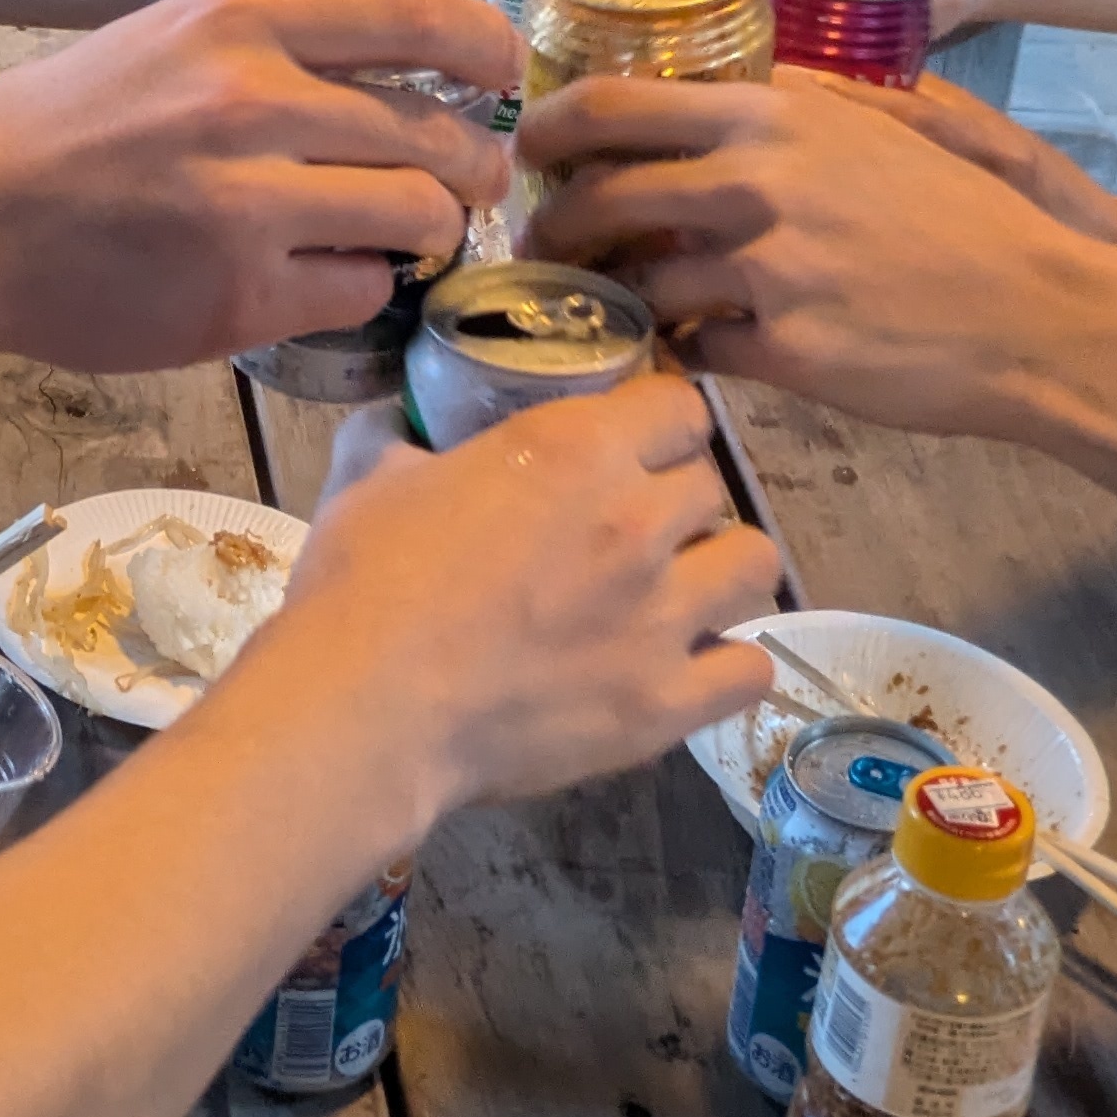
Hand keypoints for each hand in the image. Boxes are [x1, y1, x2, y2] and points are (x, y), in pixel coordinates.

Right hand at [0, 0, 516, 375]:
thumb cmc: (63, 131)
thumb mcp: (172, 40)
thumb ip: (278, 44)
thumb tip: (407, 68)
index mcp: (241, 18)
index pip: (421, 16)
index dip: (488, 47)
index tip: (505, 75)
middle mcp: (253, 99)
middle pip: (438, 133)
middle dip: (475, 168)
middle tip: (470, 186)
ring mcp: (248, 201)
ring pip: (417, 216)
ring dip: (429, 233)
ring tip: (407, 239)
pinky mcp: (239, 294)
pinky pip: (361, 289)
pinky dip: (363, 288)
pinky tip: (330, 280)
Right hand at [247, 378, 778, 815]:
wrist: (366, 710)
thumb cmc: (362, 585)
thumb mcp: (368, 479)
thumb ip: (399, 439)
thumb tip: (397, 422)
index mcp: (574, 449)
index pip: (678, 406)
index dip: (658, 424)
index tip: (635, 446)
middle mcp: (638, 521)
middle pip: (714, 487)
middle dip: (678, 501)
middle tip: (634, 531)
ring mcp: (662, 616)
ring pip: (754, 566)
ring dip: (720, 572)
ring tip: (679, 594)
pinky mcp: (664, 704)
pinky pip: (749, 670)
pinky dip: (726, 667)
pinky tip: (690, 669)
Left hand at [515, 67, 1116, 433]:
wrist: (1041, 313)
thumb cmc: (968, 220)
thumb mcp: (887, 128)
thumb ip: (799, 107)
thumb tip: (725, 94)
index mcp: (774, 116)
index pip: (615, 104)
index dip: (548, 127)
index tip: (525, 148)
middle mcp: (757, 183)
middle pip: (602, 198)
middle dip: (556, 226)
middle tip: (544, 244)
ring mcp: (767, 269)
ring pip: (639, 282)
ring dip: (615, 295)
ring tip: (616, 303)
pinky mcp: (783, 350)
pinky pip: (692, 349)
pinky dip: (680, 350)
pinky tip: (692, 349)